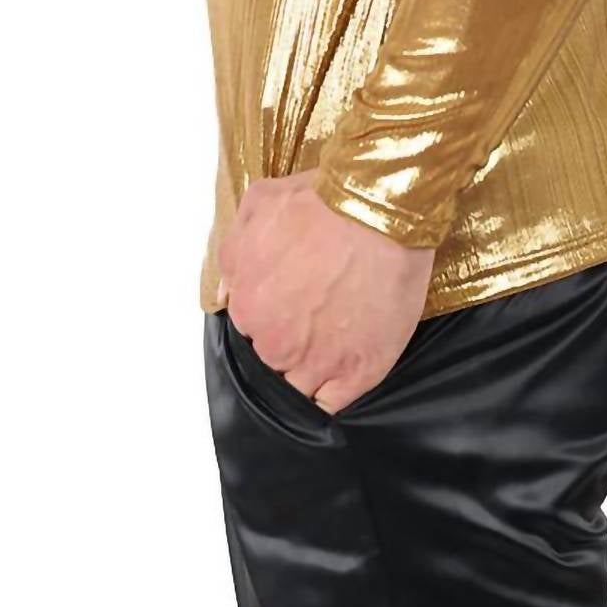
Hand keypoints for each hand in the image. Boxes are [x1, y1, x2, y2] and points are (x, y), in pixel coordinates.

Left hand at [217, 168, 434, 413]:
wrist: (380, 208)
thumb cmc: (323, 201)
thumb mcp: (259, 205)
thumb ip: (233, 252)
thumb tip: (226, 291)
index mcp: (248, 306)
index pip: (250, 327)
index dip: (272, 312)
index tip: (293, 298)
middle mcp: (276, 342)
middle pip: (273, 358)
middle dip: (290, 340)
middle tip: (318, 312)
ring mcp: (318, 362)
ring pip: (300, 386)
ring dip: (312, 368)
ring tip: (335, 338)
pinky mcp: (359, 373)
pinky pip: (332, 404)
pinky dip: (335, 391)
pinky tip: (345, 367)